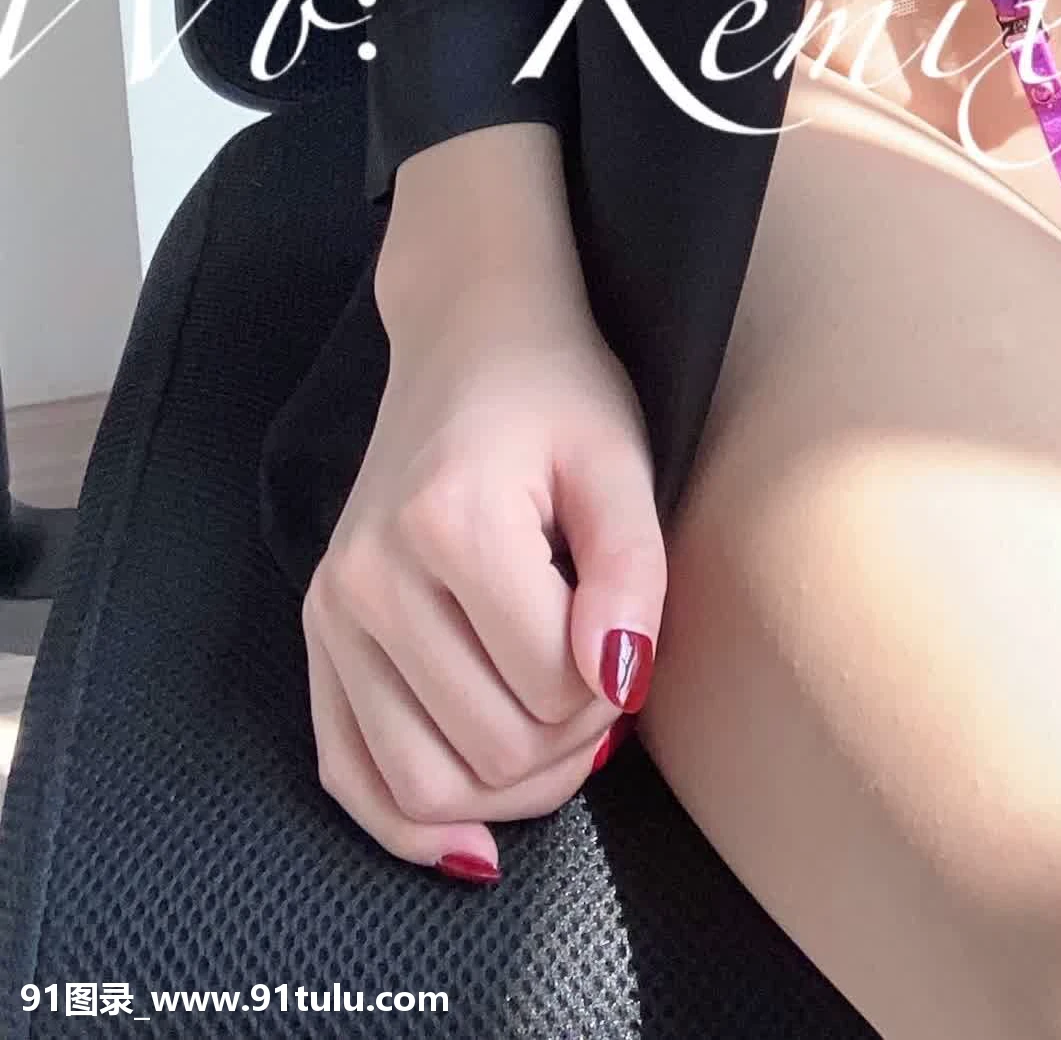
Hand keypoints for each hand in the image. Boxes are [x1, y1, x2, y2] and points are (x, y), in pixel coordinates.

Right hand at [303, 272, 666, 881]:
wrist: (469, 337)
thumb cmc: (557, 395)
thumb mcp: (621, 460)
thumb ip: (632, 570)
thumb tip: (619, 681)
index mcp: (450, 523)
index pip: (555, 687)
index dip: (617, 685)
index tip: (633, 637)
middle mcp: (372, 576)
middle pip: (492, 751)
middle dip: (572, 742)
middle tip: (602, 680)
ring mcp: (332, 611)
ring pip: (424, 788)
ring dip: (511, 792)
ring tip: (556, 731)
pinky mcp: (316, 635)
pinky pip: (348, 774)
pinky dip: (411, 825)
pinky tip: (474, 832)